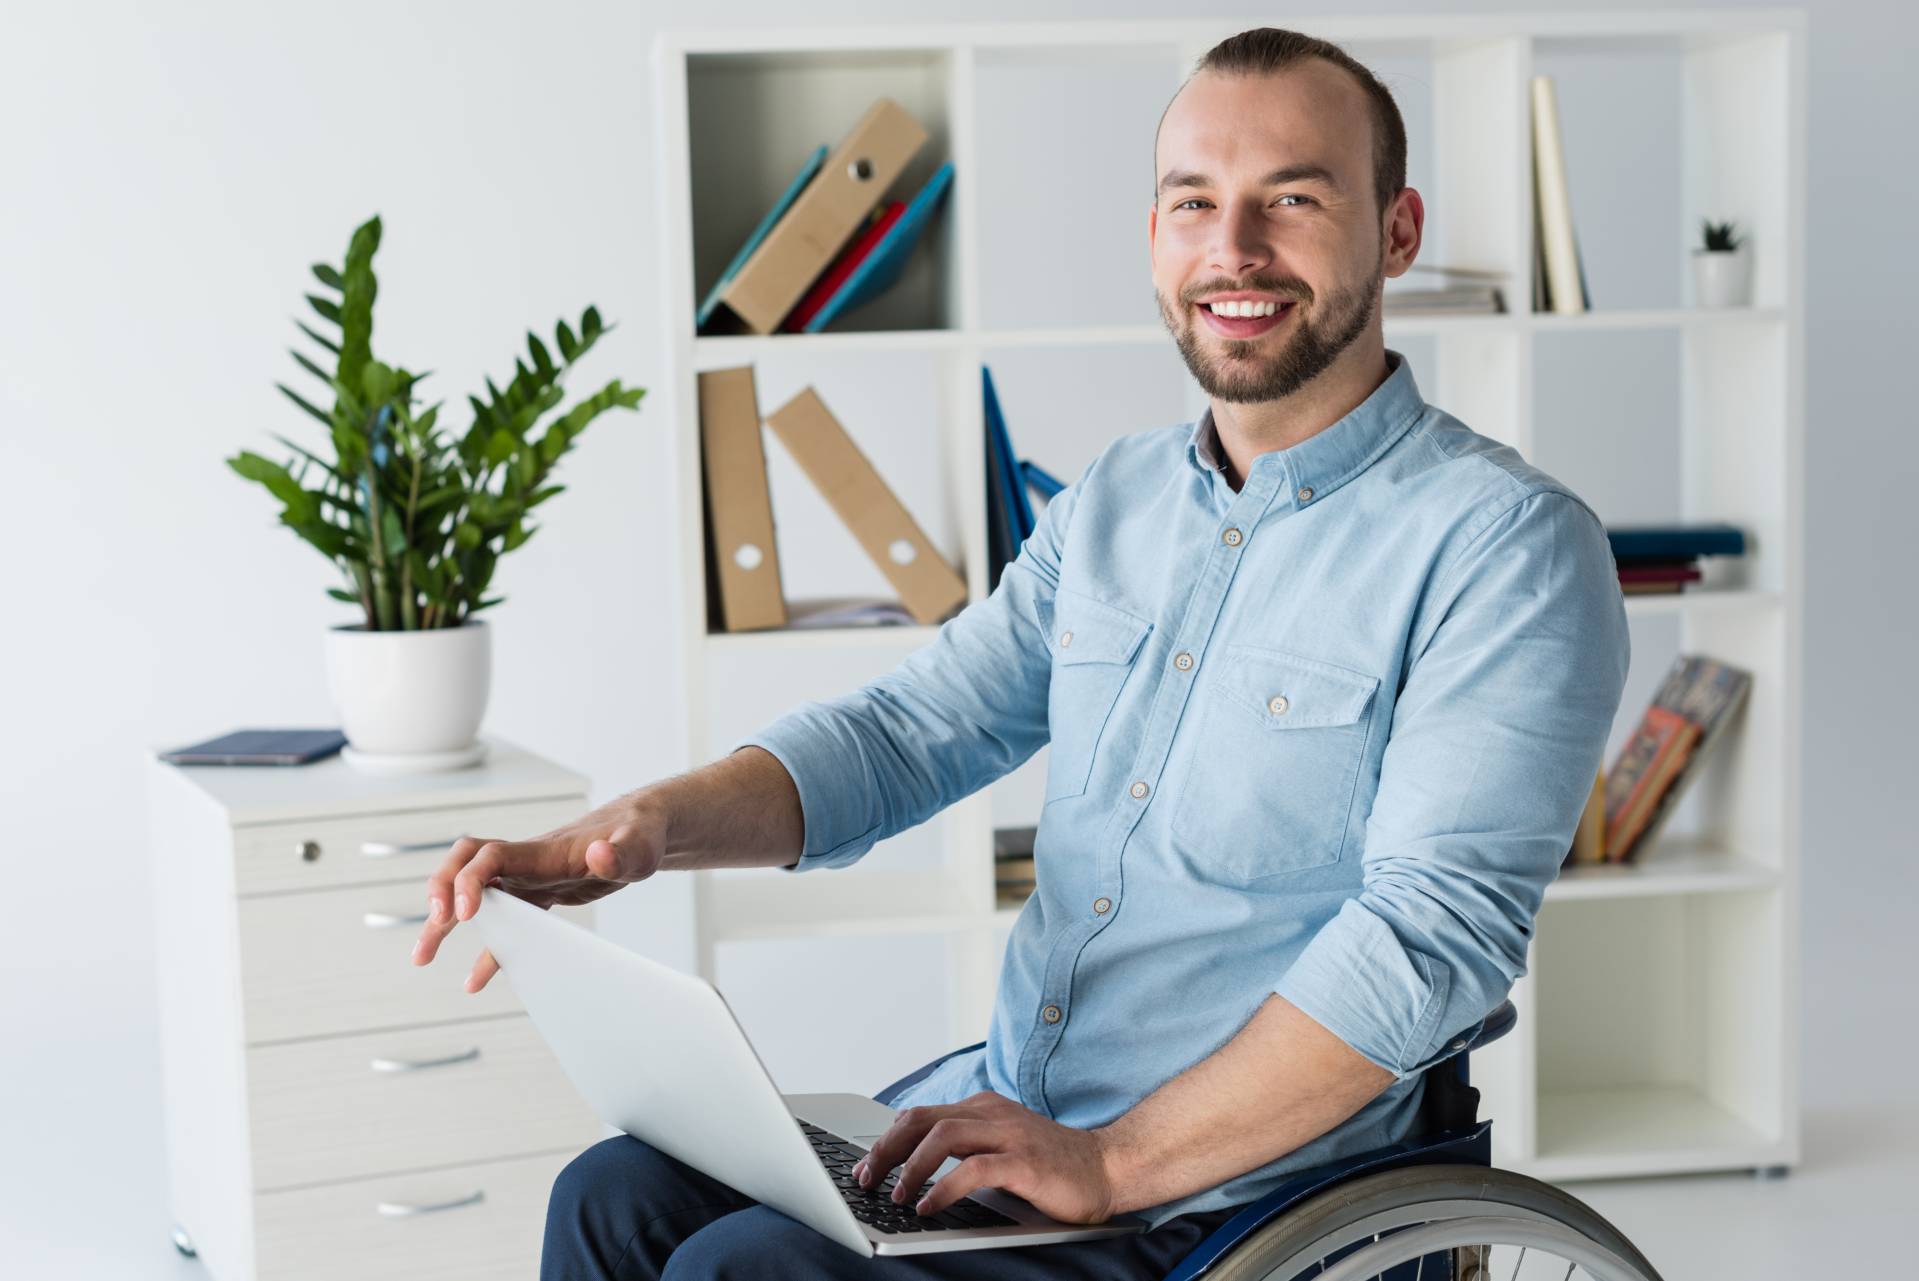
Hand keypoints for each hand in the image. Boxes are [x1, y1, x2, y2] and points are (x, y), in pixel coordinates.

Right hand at [411, 794, 666, 992]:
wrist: (642, 828)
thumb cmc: (641, 834)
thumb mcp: (639, 846)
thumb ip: (621, 852)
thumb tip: (599, 854)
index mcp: (544, 850)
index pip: (490, 856)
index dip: (468, 880)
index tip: (463, 914)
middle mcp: (527, 860)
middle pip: (465, 865)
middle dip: (440, 891)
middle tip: (436, 925)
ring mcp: (530, 877)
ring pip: (475, 895)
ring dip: (443, 923)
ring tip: (420, 957)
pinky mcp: (539, 894)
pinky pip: (504, 922)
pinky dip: (488, 950)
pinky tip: (475, 981)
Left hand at [852, 1091, 1120, 1224]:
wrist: (1107, 1167)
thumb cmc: (1052, 1164)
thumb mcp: (1001, 1145)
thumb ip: (965, 1147)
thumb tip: (912, 1165)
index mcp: (983, 1107)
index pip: (921, 1114)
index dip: (887, 1140)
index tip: (867, 1168)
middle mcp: (992, 1113)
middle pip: (922, 1119)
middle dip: (887, 1150)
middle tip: (867, 1179)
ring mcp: (1009, 1134)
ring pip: (943, 1136)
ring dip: (911, 1167)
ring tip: (897, 1196)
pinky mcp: (1025, 1161)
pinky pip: (974, 1169)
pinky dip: (944, 1187)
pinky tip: (929, 1206)